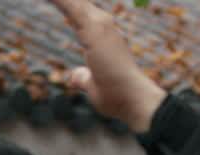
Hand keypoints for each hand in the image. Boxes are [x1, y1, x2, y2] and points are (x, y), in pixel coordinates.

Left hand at [47, 0, 166, 133]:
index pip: (78, 13)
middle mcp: (103, 26)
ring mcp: (100, 25)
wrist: (134, 99)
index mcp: (102, 36)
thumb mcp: (94, 85)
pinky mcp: (94, 29)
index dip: (65, 4)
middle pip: (75, 3)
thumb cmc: (117, 97)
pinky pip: (70, 5)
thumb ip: (84, 78)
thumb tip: (76, 77)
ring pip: (73, 2)